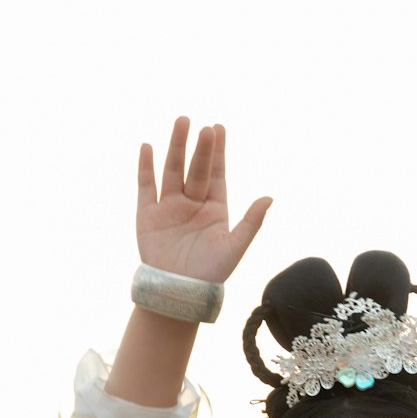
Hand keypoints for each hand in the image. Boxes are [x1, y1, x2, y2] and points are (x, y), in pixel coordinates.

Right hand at [135, 117, 270, 283]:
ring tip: (181, 123)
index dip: (217, 152)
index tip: (218, 128)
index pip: (216, 174)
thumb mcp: (234, 247)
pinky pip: (146, 186)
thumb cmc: (210, 275)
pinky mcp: (148, 215)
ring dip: (176, 147)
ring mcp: (169, 207)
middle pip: (196, 168)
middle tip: (203, 126)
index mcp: (214, 208)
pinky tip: (148, 148)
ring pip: (172, 170)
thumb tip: (269, 198)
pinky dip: (146, 167)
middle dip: (200, 147)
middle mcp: (192, 203)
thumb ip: (251, 222)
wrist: (179, 294)